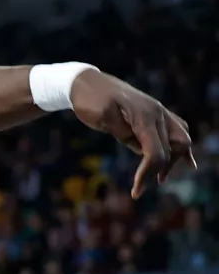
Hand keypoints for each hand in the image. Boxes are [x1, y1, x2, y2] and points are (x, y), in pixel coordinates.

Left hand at [71, 70, 194, 198]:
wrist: (85, 82)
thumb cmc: (90, 100)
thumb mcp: (101, 118)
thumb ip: (123, 134)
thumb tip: (140, 149)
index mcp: (144, 115)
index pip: (155, 151)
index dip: (147, 173)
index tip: (136, 191)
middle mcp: (157, 112)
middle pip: (171, 148)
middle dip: (158, 170)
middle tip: (140, 186)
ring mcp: (158, 111)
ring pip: (180, 139)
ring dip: (174, 160)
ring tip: (160, 179)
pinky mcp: (154, 113)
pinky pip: (178, 129)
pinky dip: (182, 146)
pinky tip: (188, 162)